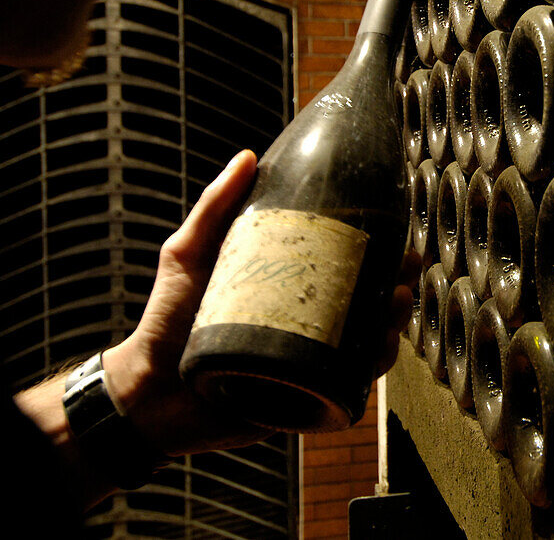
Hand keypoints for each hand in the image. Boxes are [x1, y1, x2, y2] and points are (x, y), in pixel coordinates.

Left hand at [102, 150, 421, 455]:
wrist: (148, 391)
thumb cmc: (164, 322)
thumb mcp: (187, 254)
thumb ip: (213, 207)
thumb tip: (248, 157)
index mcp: (288, 285)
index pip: (343, 261)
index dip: (378, 247)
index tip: (396, 231)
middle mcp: (305, 320)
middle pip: (367, 298)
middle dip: (397, 282)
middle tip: (404, 270)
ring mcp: (308, 360)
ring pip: (367, 338)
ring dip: (392, 321)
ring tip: (394, 306)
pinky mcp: (305, 396)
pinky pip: (350, 381)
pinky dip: (373, 365)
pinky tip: (379, 349)